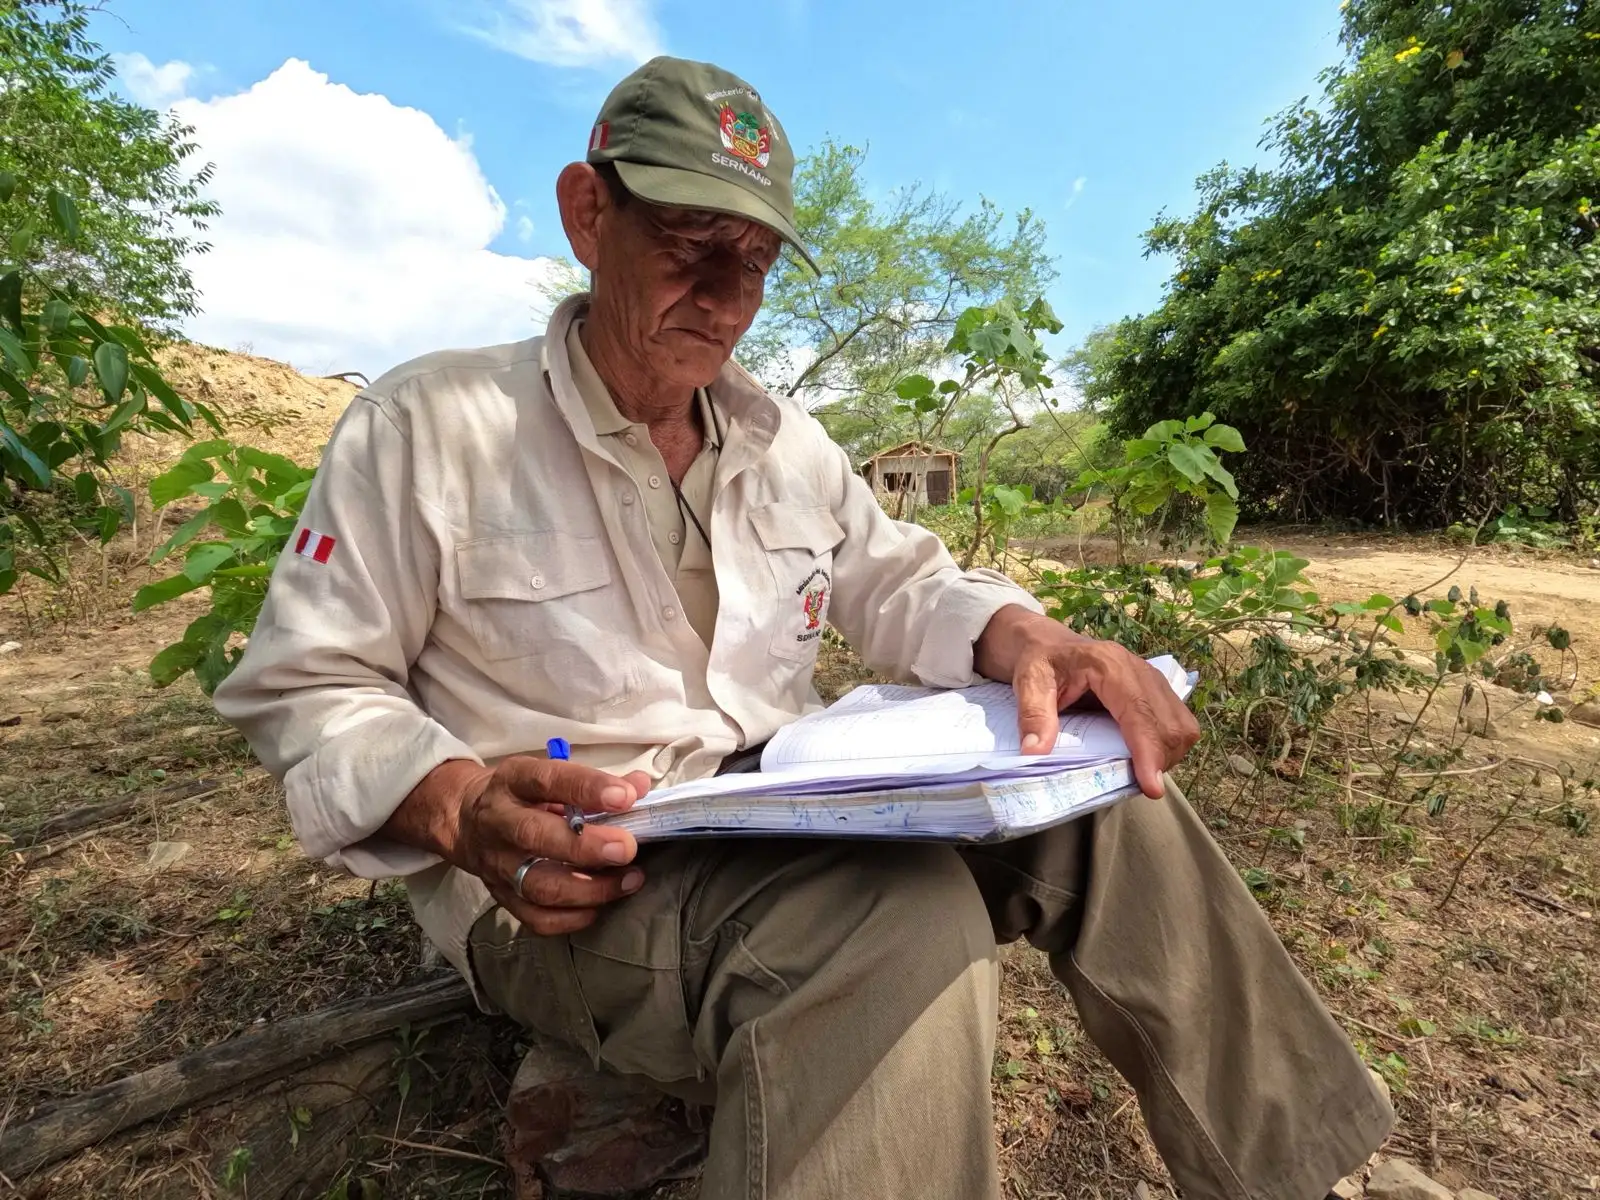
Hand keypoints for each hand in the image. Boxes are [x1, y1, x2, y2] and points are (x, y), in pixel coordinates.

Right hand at [400, 755, 651, 935]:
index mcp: (513, 782)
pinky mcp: (501, 896)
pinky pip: (535, 918)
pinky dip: (571, 918)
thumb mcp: (550, 775)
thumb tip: (640, 786)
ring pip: (538, 885)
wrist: (464, 819)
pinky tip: (599, 906)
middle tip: (627, 849)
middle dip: (586, 847)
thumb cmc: (523, 796)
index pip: (547, 780)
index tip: (625, 797)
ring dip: (589, 888)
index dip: (587, 788)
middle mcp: (499, 822)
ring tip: (629, 880)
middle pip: (534, 836)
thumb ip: (596, 782)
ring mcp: (498, 864)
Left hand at [974, 605, 1199, 797]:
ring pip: (1182, 725)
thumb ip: (1033, 714)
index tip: (1151, 786)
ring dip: (1168, 755)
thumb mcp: (1028, 683)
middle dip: (1160, 760)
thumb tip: (1035, 751)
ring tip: (1142, 771)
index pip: (1139, 712)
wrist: (1050, 645)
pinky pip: (1179, 721)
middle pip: (1169, 723)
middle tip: (1137, 784)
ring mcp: (1153, 679)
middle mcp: (1139, 670)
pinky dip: (1169, 745)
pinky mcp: (1158, 689)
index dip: (1148, 751)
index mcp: (1109, 666)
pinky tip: (1146, 755)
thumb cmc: (1040, 662)